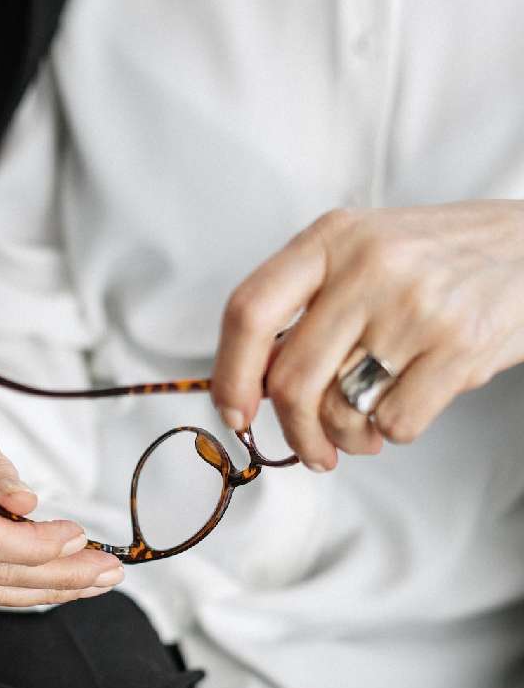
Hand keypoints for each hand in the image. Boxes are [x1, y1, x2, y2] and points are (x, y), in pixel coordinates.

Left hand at [212, 201, 523, 469]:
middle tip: (312, 450)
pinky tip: (408, 409)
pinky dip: (393, 433)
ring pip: (340, 409)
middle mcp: (368, 267)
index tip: (234, 412)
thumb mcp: (365, 250)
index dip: (230, 374)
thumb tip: (252, 386)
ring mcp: (414, 306)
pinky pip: (395, 423)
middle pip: (292, 380)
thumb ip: (309, 303)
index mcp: (332, 237)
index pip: (250, 310)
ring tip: (365, 430)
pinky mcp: (457, 346)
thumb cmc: (439, 260)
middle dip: (294, 432)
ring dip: (346, 439)